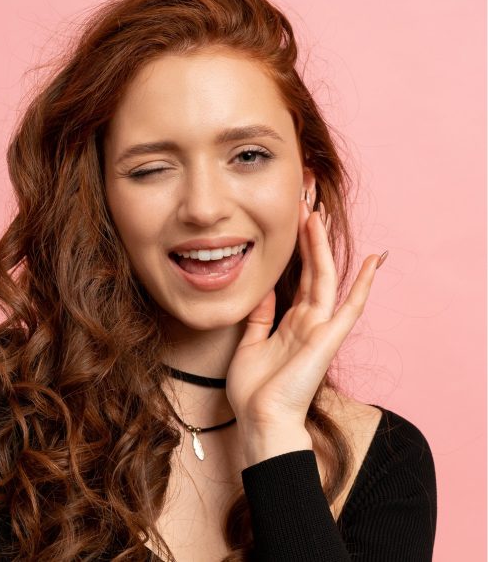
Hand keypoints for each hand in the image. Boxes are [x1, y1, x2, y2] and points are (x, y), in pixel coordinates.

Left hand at [226, 195, 385, 443]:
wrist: (260, 420)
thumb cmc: (254, 390)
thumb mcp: (251, 344)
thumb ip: (260, 317)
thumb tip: (264, 292)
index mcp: (290, 322)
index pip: (297, 277)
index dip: (296, 250)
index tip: (292, 221)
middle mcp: (308, 321)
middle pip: (312, 270)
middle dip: (309, 238)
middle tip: (305, 205)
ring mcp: (320, 328)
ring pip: (325, 278)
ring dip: (321, 246)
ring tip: (316, 215)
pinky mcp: (328, 338)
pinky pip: (350, 307)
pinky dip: (363, 284)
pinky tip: (374, 261)